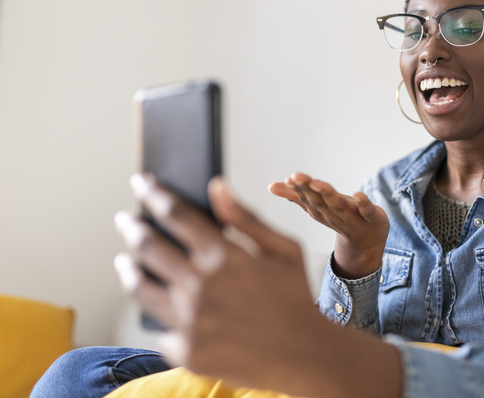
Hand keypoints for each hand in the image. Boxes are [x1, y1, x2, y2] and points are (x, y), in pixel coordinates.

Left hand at [114, 174, 402, 397]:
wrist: (303, 356)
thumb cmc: (295, 298)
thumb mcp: (284, 249)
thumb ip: (246, 218)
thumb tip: (216, 186)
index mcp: (224, 257)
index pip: (174, 214)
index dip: (153, 193)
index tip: (141, 182)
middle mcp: (200, 287)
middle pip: (148, 246)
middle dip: (132, 226)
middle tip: (125, 220)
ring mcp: (190, 322)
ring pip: (140, 287)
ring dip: (128, 268)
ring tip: (125, 261)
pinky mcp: (185, 351)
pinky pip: (157, 325)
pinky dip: (155, 311)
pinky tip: (158, 303)